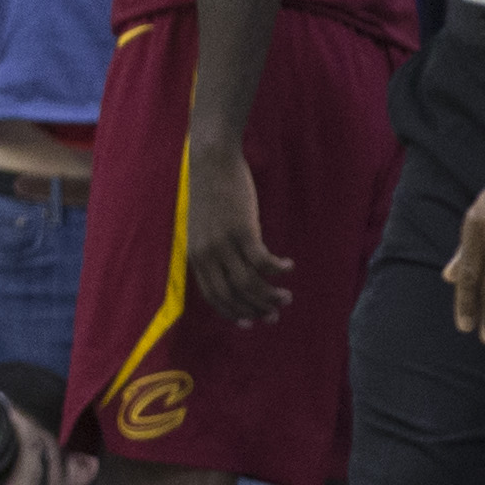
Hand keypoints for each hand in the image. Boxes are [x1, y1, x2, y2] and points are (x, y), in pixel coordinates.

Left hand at [181, 140, 292, 323]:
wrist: (212, 160)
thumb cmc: (211, 191)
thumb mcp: (205, 225)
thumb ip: (215, 248)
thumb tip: (234, 267)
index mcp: (196, 255)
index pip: (213, 295)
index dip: (232, 312)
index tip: (249, 323)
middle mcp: (207, 254)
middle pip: (232, 295)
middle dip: (255, 310)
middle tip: (275, 316)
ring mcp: (224, 243)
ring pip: (249, 283)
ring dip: (270, 295)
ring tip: (287, 298)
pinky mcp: (242, 230)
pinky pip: (263, 261)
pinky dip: (277, 269)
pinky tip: (289, 267)